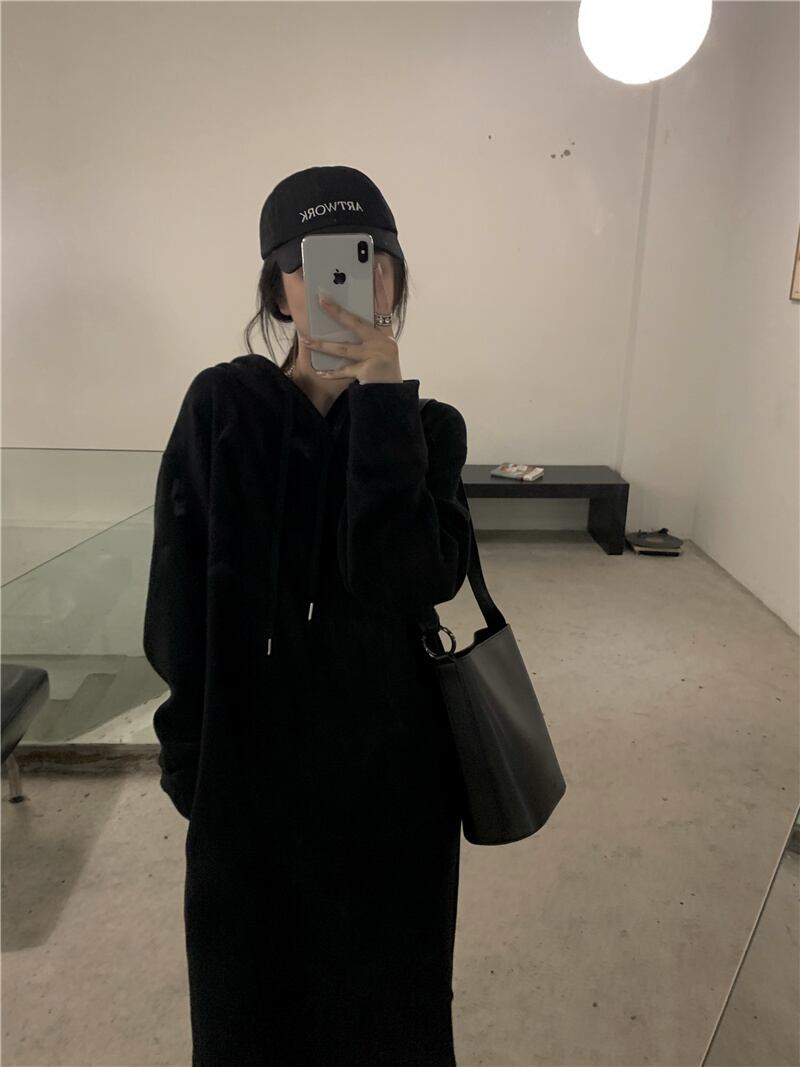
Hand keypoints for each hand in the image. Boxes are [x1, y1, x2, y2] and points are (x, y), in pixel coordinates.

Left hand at [297, 261, 401, 383]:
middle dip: (336, 310)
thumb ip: (366, 336)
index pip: (382, 304)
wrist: (392, 396)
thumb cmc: (383, 371)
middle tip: (320, 298)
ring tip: (306, 339)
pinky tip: (319, 371)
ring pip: (344, 348)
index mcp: (386, 333)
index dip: (379, 286)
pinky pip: (344, 371)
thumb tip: (340, 321)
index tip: (374, 267)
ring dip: (323, 345)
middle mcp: (383, 342)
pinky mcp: (368, 372)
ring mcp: (375, 356)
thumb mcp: (380, 350)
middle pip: (356, 322)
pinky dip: (331, 373)